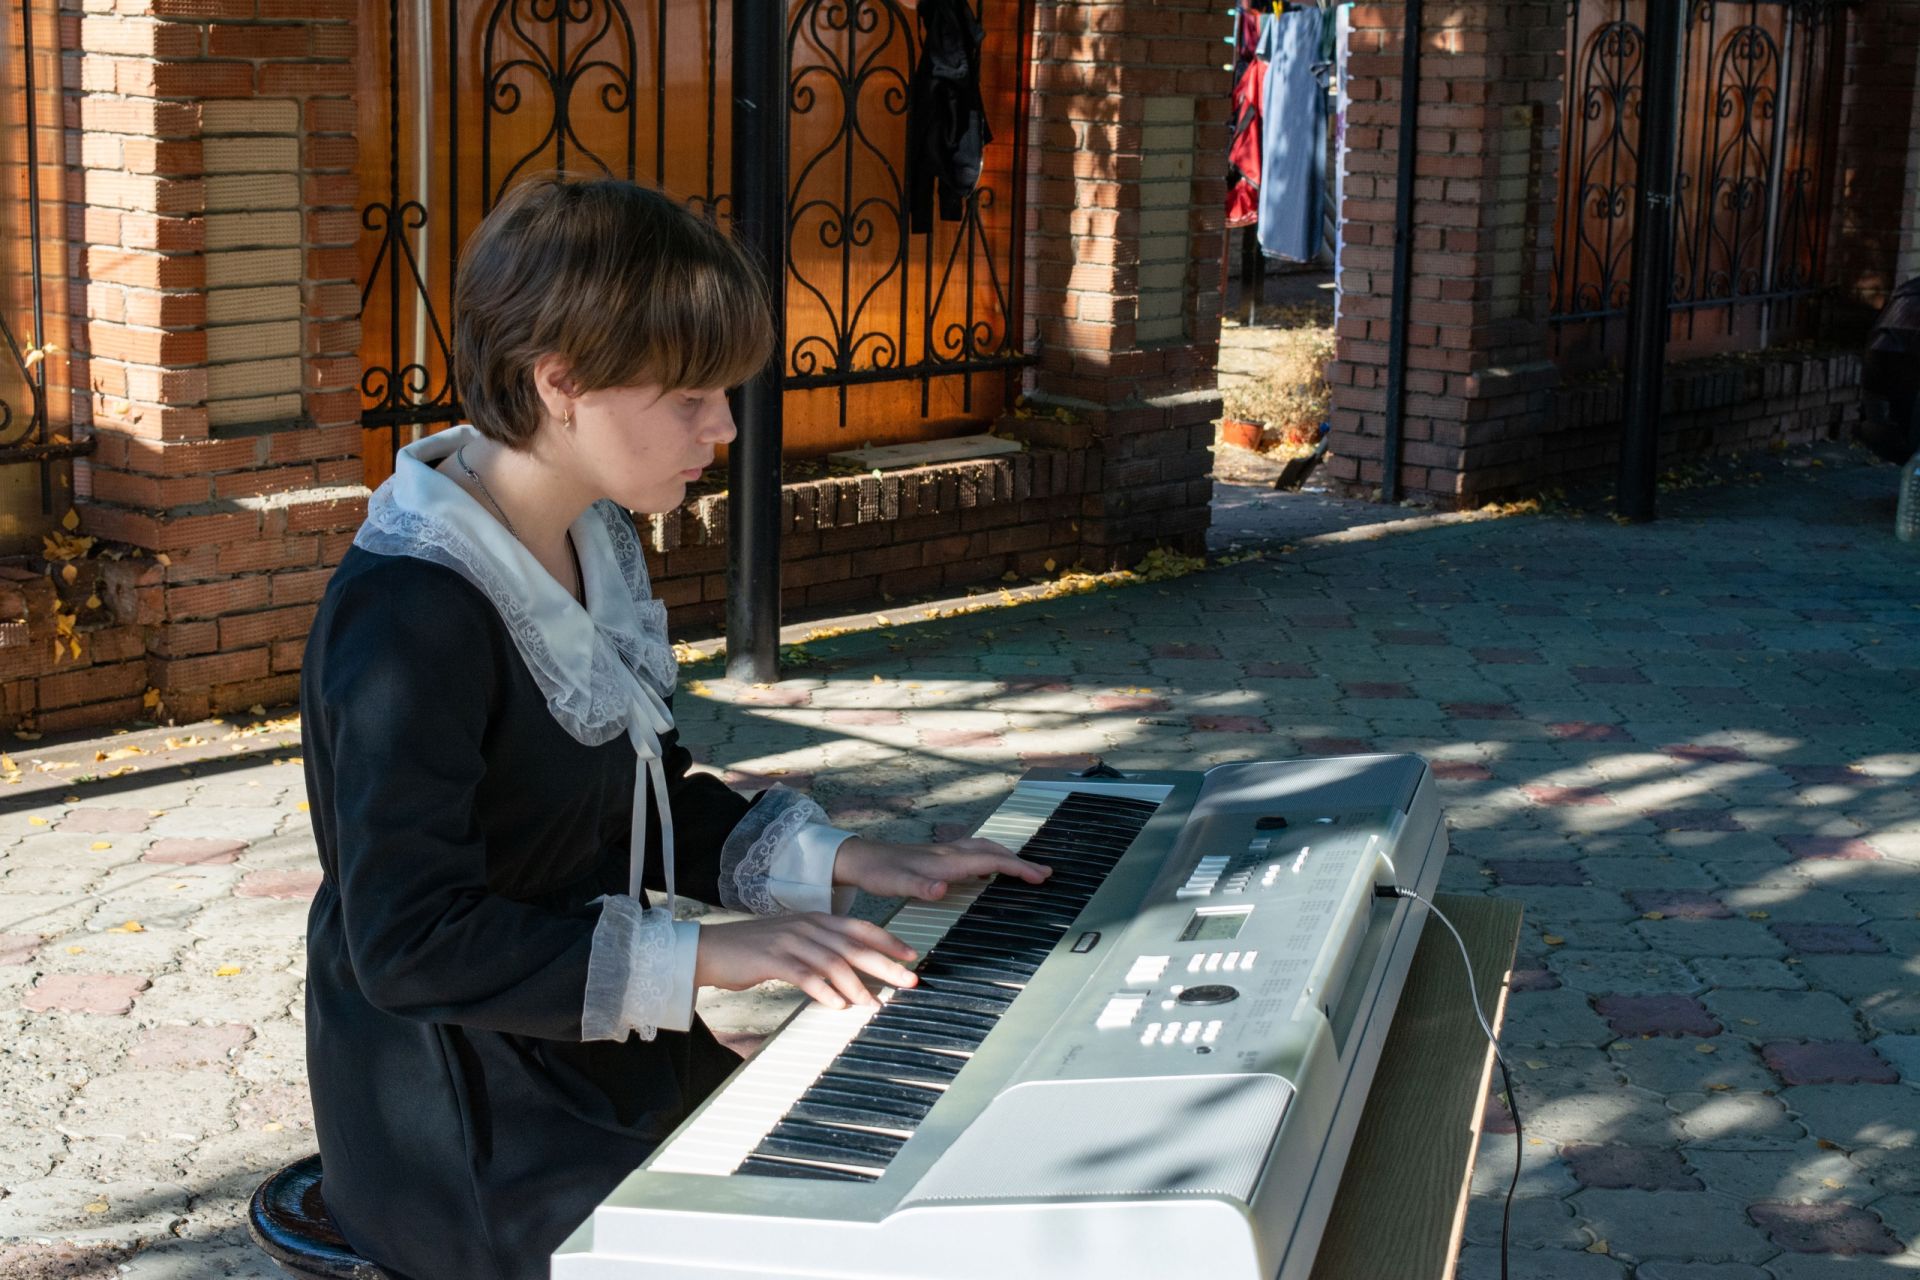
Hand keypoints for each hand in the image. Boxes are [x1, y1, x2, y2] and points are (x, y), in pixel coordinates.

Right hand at [694, 913, 919, 1009]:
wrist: (712, 949)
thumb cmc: (754, 950)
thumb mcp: (794, 942)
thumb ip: (821, 949)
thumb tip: (852, 970)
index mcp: (816, 919)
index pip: (860, 928)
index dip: (888, 940)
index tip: (911, 956)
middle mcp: (807, 926)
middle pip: (854, 945)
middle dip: (886, 964)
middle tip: (909, 981)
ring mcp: (790, 941)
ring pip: (834, 962)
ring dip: (858, 986)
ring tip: (874, 1004)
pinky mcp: (772, 959)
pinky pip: (805, 975)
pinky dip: (824, 991)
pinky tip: (837, 1005)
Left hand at [832, 835, 1051, 901]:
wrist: (858, 858)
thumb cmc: (877, 872)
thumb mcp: (895, 883)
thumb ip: (920, 887)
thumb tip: (943, 889)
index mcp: (946, 861)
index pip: (991, 860)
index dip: (1018, 868)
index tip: (1042, 877)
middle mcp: (948, 852)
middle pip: (993, 851)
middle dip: (1020, 861)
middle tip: (1044, 873)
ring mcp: (943, 852)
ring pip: (983, 849)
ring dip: (1006, 857)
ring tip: (1024, 868)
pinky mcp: (936, 857)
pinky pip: (973, 854)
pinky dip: (989, 859)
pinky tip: (985, 870)